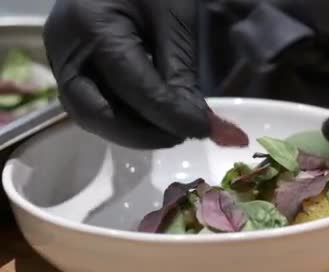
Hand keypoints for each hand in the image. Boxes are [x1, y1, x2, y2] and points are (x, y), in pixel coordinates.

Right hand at [43, 0, 208, 148]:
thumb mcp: (173, 16)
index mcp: (90, 25)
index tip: (203, 130)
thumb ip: (181, 71)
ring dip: (136, 131)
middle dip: (142, 135)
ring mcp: (64, 59)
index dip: (169, 116)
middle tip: (183, 136)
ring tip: (175, 129)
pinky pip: (98, 103)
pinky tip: (159, 117)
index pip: (131, 87)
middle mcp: (65, 49)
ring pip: (93, 114)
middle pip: (94, 113)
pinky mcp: (74, 66)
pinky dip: (130, 117)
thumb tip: (198, 123)